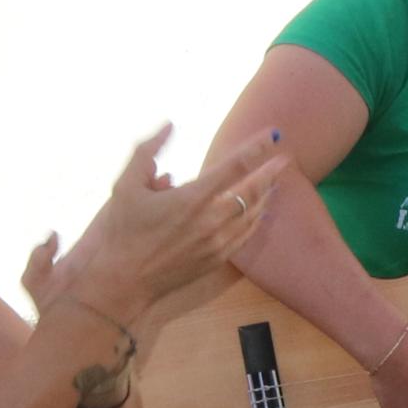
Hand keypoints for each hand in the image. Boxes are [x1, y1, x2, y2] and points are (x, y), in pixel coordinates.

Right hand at [43, 127, 289, 328]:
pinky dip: (257, 221)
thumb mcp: (125, 185)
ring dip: (266, 196)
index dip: (256, 148)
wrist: (123, 282)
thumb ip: (148, 151)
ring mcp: (217, 242)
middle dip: (271, 173)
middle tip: (285, 160)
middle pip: (253, 190)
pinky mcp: (217, 259)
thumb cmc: (122, 231)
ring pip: (253, 214)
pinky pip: (246, 236)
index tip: (273, 135)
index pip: (234, 165)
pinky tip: (261, 213)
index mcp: (192, 198)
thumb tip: (169, 125)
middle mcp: (211, 220)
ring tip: (274, 183)